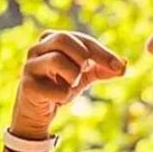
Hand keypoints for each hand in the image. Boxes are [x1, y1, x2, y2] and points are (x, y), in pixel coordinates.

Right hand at [11, 30, 126, 137]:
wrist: (37, 112)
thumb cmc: (59, 87)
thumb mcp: (84, 75)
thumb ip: (103, 69)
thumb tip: (124, 65)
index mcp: (51, 40)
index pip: (81, 39)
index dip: (102, 52)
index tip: (118, 66)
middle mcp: (37, 48)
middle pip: (63, 39)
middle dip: (83, 55)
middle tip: (86, 71)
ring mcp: (29, 66)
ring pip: (56, 60)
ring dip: (72, 75)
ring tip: (70, 85)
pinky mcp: (28, 86)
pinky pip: (55, 88)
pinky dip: (64, 96)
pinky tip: (57, 99)